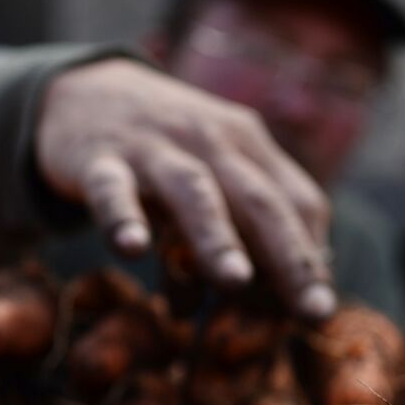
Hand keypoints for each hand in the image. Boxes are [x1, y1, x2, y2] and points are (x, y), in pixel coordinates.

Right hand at [36, 58, 335, 320]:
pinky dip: (123, 217)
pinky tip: (132, 250)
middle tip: (310, 312)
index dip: (311, 259)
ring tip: (236, 281)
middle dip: (289, 257)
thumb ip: (241, 234)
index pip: (297, 203)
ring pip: (195, 192)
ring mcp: (155, 150)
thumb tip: (273, 305)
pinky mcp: (98, 160)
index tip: (317, 313)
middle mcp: (212, 143)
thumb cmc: (165, 154)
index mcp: (250, 149)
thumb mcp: (215, 178)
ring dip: (217, 238)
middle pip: (260, 202)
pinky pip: (112, 191)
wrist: (86, 91)